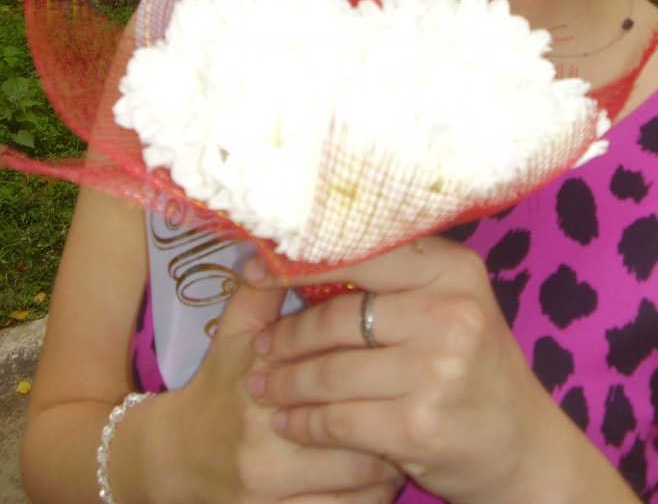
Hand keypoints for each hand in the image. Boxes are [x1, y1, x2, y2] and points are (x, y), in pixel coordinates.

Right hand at [156, 273, 402, 503]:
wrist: (173, 458)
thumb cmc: (218, 383)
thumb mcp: (235, 328)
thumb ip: (269, 283)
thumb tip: (295, 239)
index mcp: (260, 370)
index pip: (338, 362)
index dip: (382, 355)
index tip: (411, 345)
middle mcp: (262, 428)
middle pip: (358, 420)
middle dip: (397, 407)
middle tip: (424, 392)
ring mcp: (267, 480)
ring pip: (361, 474)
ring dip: (394, 455)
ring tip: (411, 431)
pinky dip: (374, 497)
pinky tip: (385, 474)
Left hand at [248, 239, 550, 503]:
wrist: (522, 446)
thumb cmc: (472, 362)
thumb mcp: (449, 302)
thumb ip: (393, 275)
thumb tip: (304, 248)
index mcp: (454, 270)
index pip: (361, 253)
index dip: (302, 261)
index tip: (260, 267)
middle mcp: (450, 313)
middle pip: (340, 316)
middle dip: (289, 334)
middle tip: (261, 346)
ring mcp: (437, 371)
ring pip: (332, 371)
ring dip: (288, 381)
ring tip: (264, 384)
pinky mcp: (419, 426)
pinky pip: (338, 419)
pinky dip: (305, 422)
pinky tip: (288, 421)